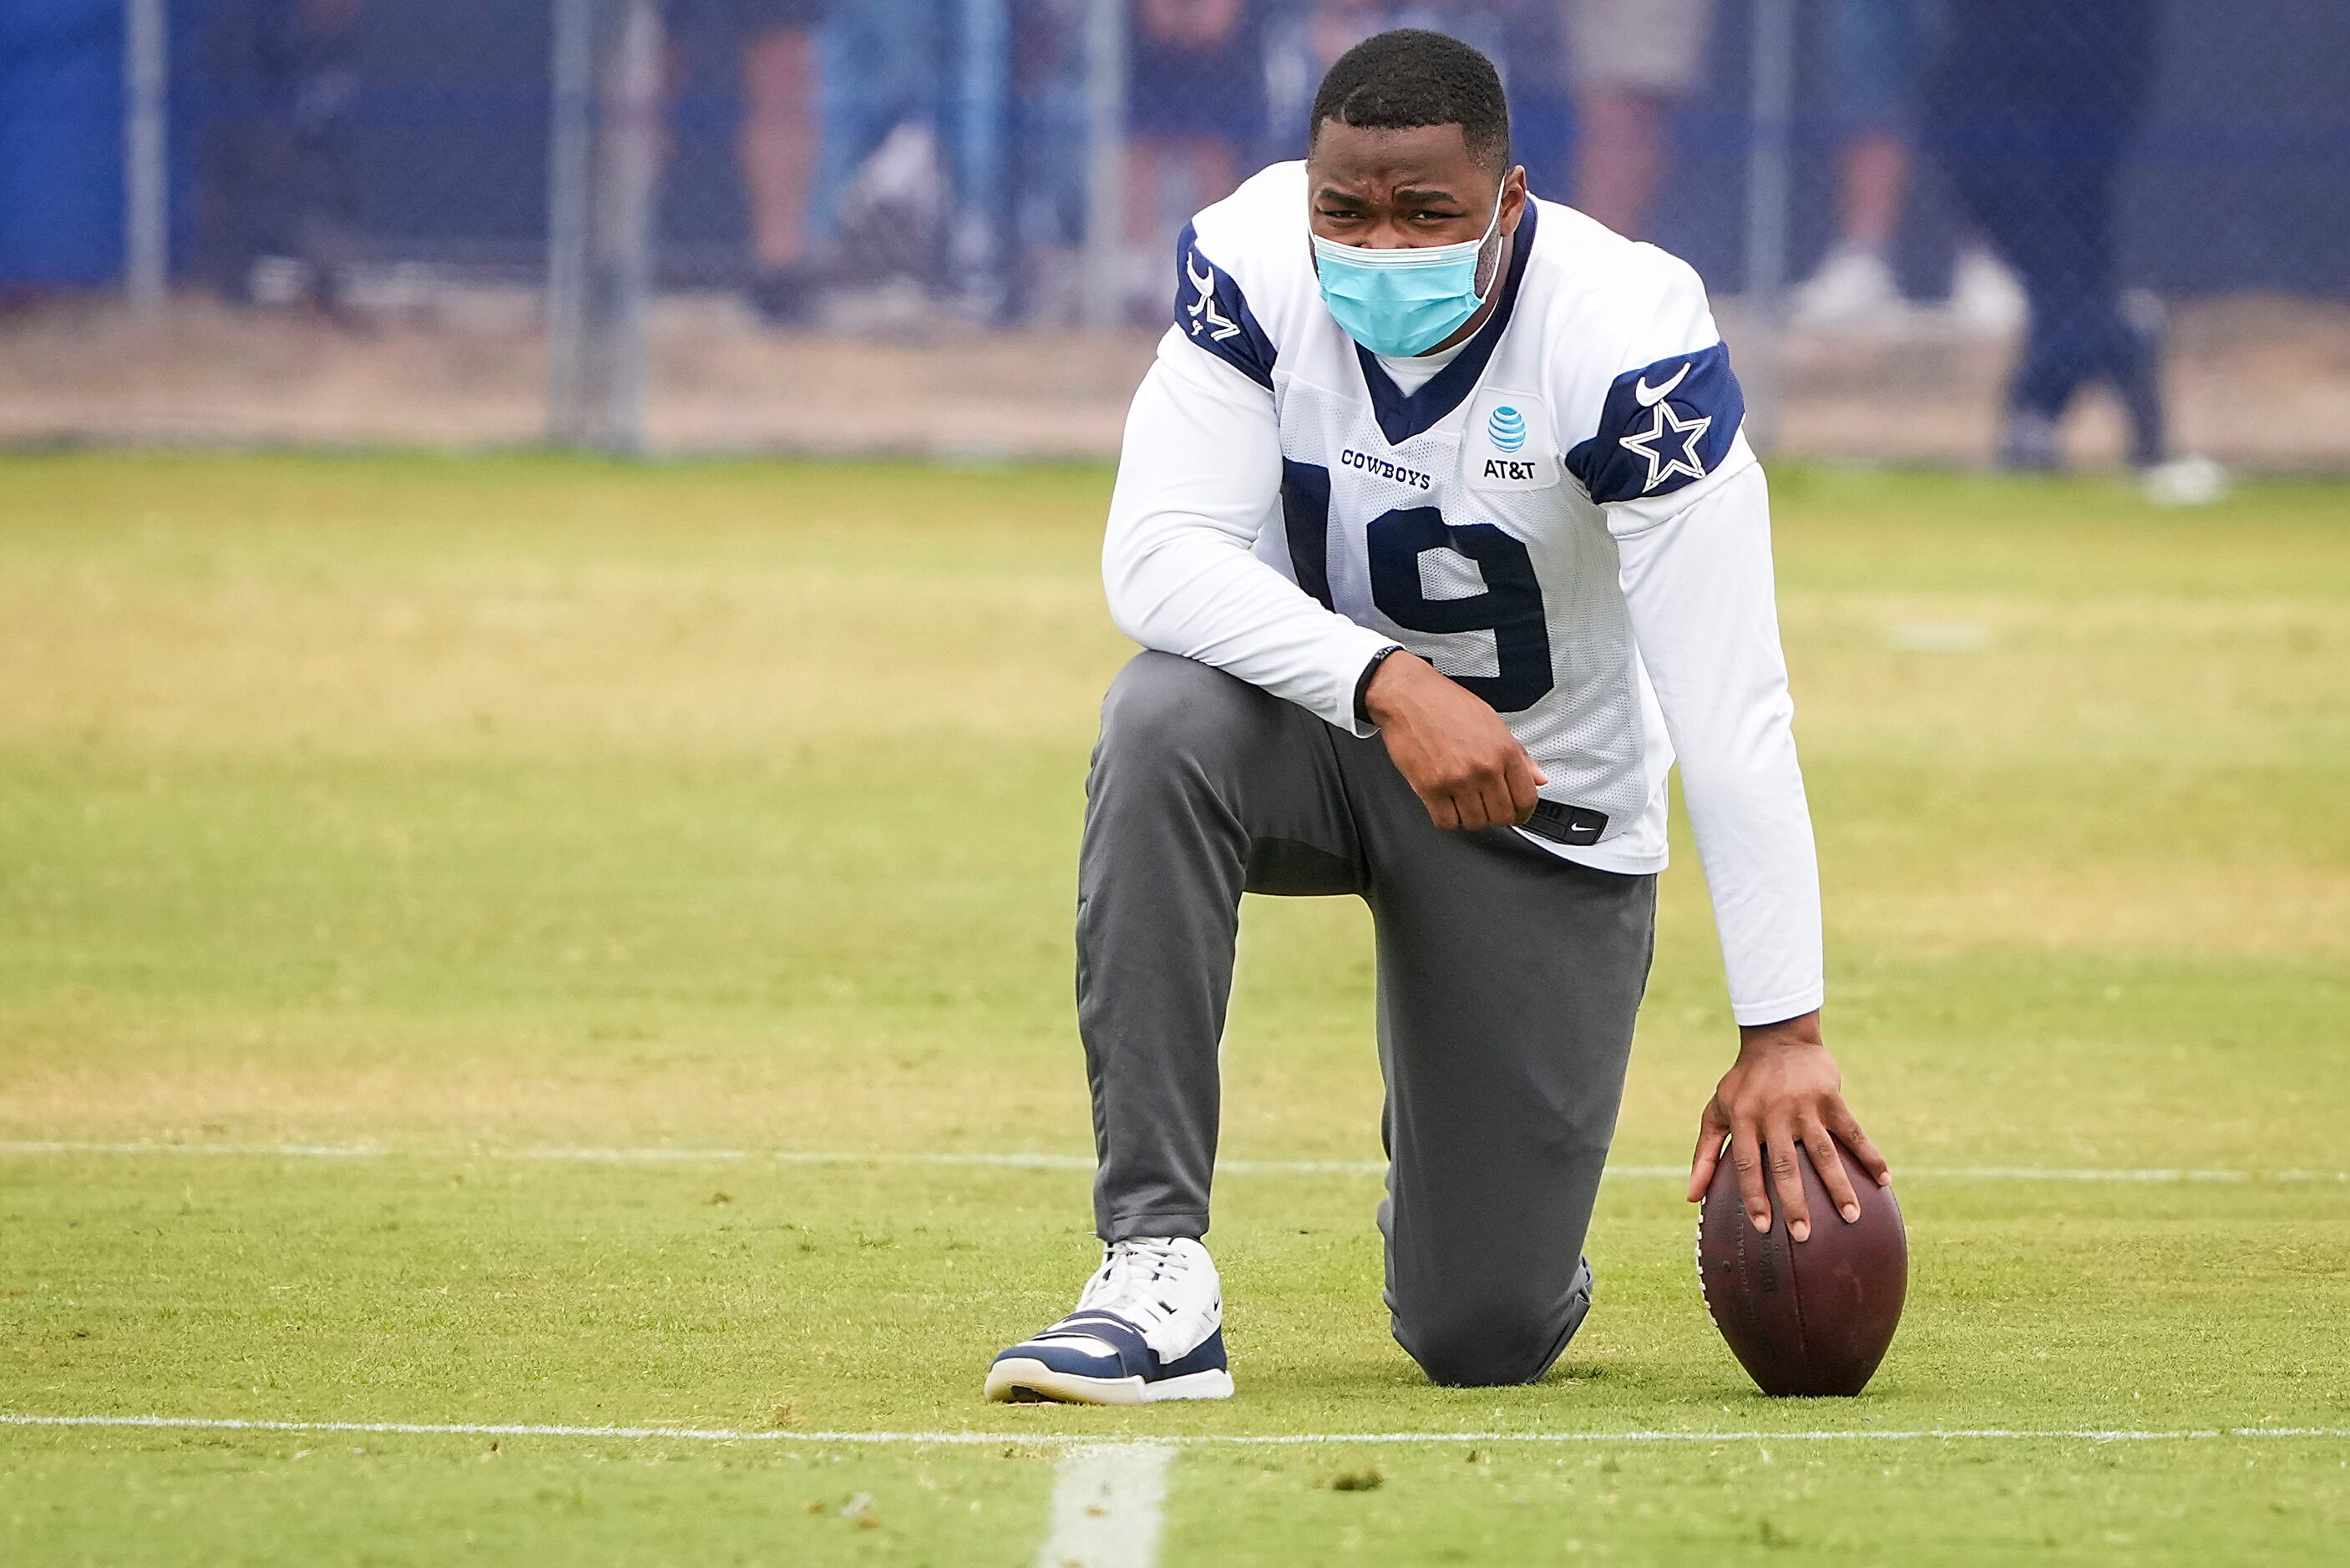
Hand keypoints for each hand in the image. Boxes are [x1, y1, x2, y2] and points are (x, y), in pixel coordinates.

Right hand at [1364, 650, 1545, 830]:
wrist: (1408, 696)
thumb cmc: (1446, 704)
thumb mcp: (1492, 722)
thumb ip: (1518, 754)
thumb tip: (1538, 778)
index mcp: (1503, 750)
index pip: (1526, 799)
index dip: (1523, 813)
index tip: (1517, 814)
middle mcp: (1484, 767)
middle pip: (1502, 816)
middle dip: (1496, 816)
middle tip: (1487, 808)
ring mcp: (1458, 780)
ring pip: (1475, 823)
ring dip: (1471, 818)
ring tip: (1464, 804)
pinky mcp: (1431, 788)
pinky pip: (1446, 822)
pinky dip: (1448, 820)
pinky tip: (1446, 806)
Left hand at [1685, 1012, 1890, 1242]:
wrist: (1778, 1038)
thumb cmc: (1744, 1084)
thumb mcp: (1717, 1112)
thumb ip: (1704, 1154)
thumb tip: (1691, 1198)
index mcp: (1744, 1119)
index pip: (1746, 1165)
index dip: (1753, 1197)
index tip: (1763, 1227)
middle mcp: (1774, 1114)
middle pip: (1785, 1165)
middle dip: (1795, 1202)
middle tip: (1805, 1235)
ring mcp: (1804, 1106)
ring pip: (1823, 1153)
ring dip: (1838, 1186)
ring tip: (1851, 1216)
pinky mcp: (1831, 1098)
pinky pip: (1853, 1131)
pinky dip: (1870, 1155)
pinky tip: (1884, 1179)